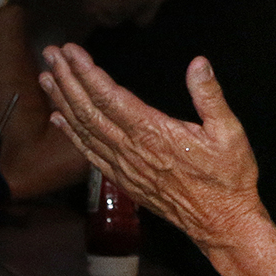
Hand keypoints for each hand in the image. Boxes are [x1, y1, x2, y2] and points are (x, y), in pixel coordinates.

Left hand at [40, 45, 264, 248]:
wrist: (221, 223)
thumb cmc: (228, 178)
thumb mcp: (230, 133)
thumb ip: (210, 96)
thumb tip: (199, 64)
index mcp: (154, 134)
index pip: (109, 97)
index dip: (86, 72)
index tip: (71, 51)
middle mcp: (132, 150)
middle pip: (88, 110)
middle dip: (67, 79)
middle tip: (51, 54)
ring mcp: (125, 167)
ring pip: (84, 131)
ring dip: (63, 102)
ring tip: (46, 78)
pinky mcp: (124, 180)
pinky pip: (90, 154)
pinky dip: (71, 135)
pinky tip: (59, 119)